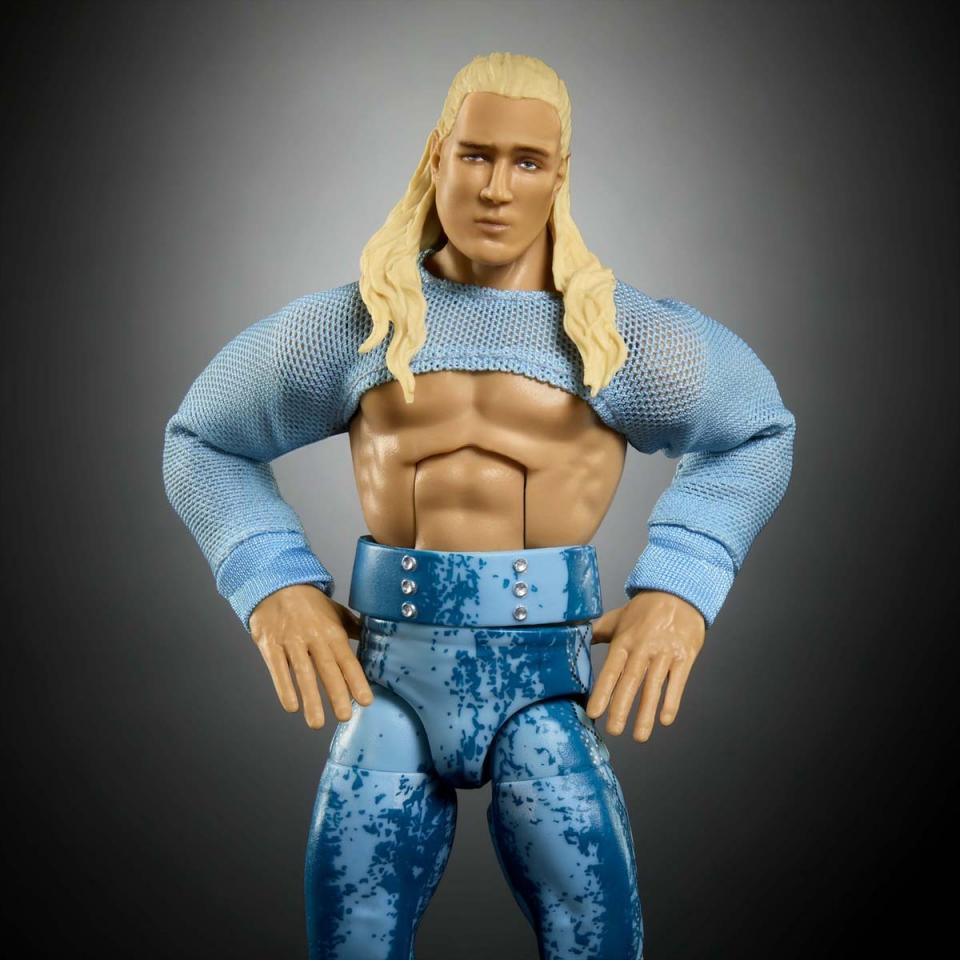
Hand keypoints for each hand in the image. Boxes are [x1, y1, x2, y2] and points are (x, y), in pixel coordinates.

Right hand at [248, 584, 374, 729]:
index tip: (365, 701)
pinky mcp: (270, 645)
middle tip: (345, 717)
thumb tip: (378, 641)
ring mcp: (290, 642)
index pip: (347, 659)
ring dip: (310, 700)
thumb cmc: (309, 603)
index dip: (356, 680)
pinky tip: (292, 707)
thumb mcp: (335, 612)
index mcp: (332, 631)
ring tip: (317, 723)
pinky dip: (284, 688)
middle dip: (336, 694)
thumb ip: (353, 629)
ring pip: (302, 673)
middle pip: (327, 669)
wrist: (275, 585)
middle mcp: (313, 638)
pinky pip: (278, 669)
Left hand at [586, 590, 704, 741]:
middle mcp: (643, 648)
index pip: (611, 670)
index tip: (594, 712)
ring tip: (639, 737)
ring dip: (646, 713)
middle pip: (630, 681)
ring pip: (654, 687)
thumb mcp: (618, 618)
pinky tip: (665, 720)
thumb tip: (574, 640)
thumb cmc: (644, 610)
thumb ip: (598, 632)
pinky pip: (677, 683)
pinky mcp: (684, 657)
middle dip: (621, 708)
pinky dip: (672, 701)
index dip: (602, 691)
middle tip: (613, 731)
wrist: (678, 593)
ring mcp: (664, 653)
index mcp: (624, 641)